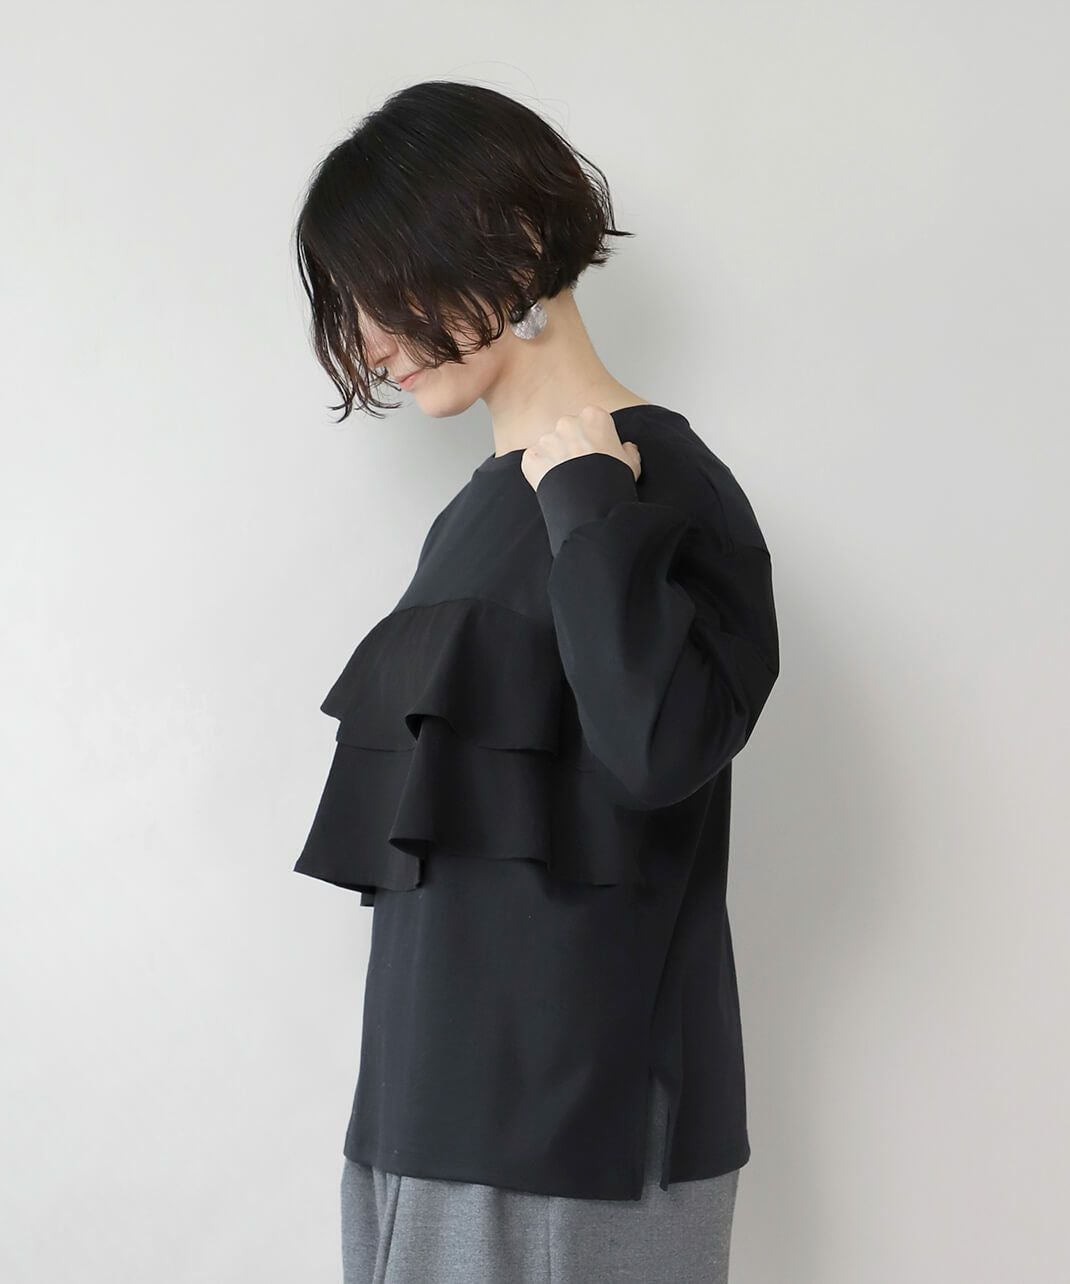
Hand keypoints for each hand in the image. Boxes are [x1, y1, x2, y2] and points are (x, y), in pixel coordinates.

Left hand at [520, 404, 641, 491]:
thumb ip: (629, 450)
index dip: (593, 439)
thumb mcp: (631, 464)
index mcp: (593, 416)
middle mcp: (568, 422)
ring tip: (567, 481)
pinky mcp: (531, 456)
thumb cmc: (613, 481)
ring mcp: (547, 439)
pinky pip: (533, 461)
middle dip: (571, 446)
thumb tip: (627, 448)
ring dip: (555, 459)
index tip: (596, 454)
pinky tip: (554, 485)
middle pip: (567, 432)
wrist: (591, 503)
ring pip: (549, 446)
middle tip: (580, 470)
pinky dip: (540, 471)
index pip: (590, 422)